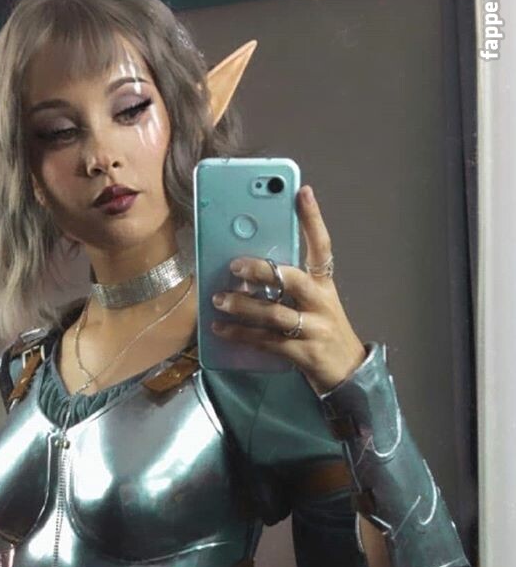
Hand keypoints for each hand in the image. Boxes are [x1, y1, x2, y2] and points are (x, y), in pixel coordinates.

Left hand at [209, 184, 366, 393]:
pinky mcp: (303, 354)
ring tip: (219, 300)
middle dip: (263, 271)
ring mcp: (314, 330)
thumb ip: (290, 285)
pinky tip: (221, 329)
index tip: (301, 192)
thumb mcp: (314, 303)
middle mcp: (321, 304)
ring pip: (275, 314)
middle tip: (235, 265)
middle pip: (293, 280)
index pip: (321, 246)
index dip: (312, 219)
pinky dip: (241, 335)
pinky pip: (267, 342)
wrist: (348, 374)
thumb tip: (248, 271)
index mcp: (324, 286)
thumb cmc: (322, 331)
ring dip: (244, 307)